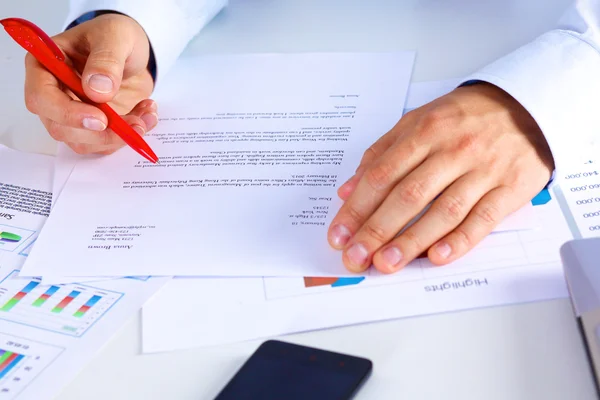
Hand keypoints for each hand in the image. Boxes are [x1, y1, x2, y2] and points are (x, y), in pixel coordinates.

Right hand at [24, 13, 157, 154]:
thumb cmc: (115, 37)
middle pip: (61, 128)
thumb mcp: (116, 36)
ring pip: (84, 142)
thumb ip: (106, 60)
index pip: (40, 98)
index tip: (100, 118)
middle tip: (135, 124)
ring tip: (147, 114)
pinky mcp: (93, 127)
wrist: (133, 51)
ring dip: (119, 137)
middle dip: (101, 133)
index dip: (67, 113)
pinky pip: (106, 143)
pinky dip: (129, 136)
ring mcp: (71, 114)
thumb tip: (96, 90)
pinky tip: (145, 115)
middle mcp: (52, 94)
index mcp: (44, 65)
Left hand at [327, 82, 553, 273]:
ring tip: (386, 263)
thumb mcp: (418, 121)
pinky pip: (483, 218)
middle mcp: (452, 151)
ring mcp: (484, 170)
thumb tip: (348, 190)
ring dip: (412, 241)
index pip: (382, 175)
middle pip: (408, 196)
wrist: (526, 105)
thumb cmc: (465, 117)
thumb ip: (381, 153)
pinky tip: (437, 257)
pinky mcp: (511, 188)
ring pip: (443, 211)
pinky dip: (460, 240)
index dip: (357, 208)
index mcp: (425, 132)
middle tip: (355, 257)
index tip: (339, 235)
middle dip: (377, 230)